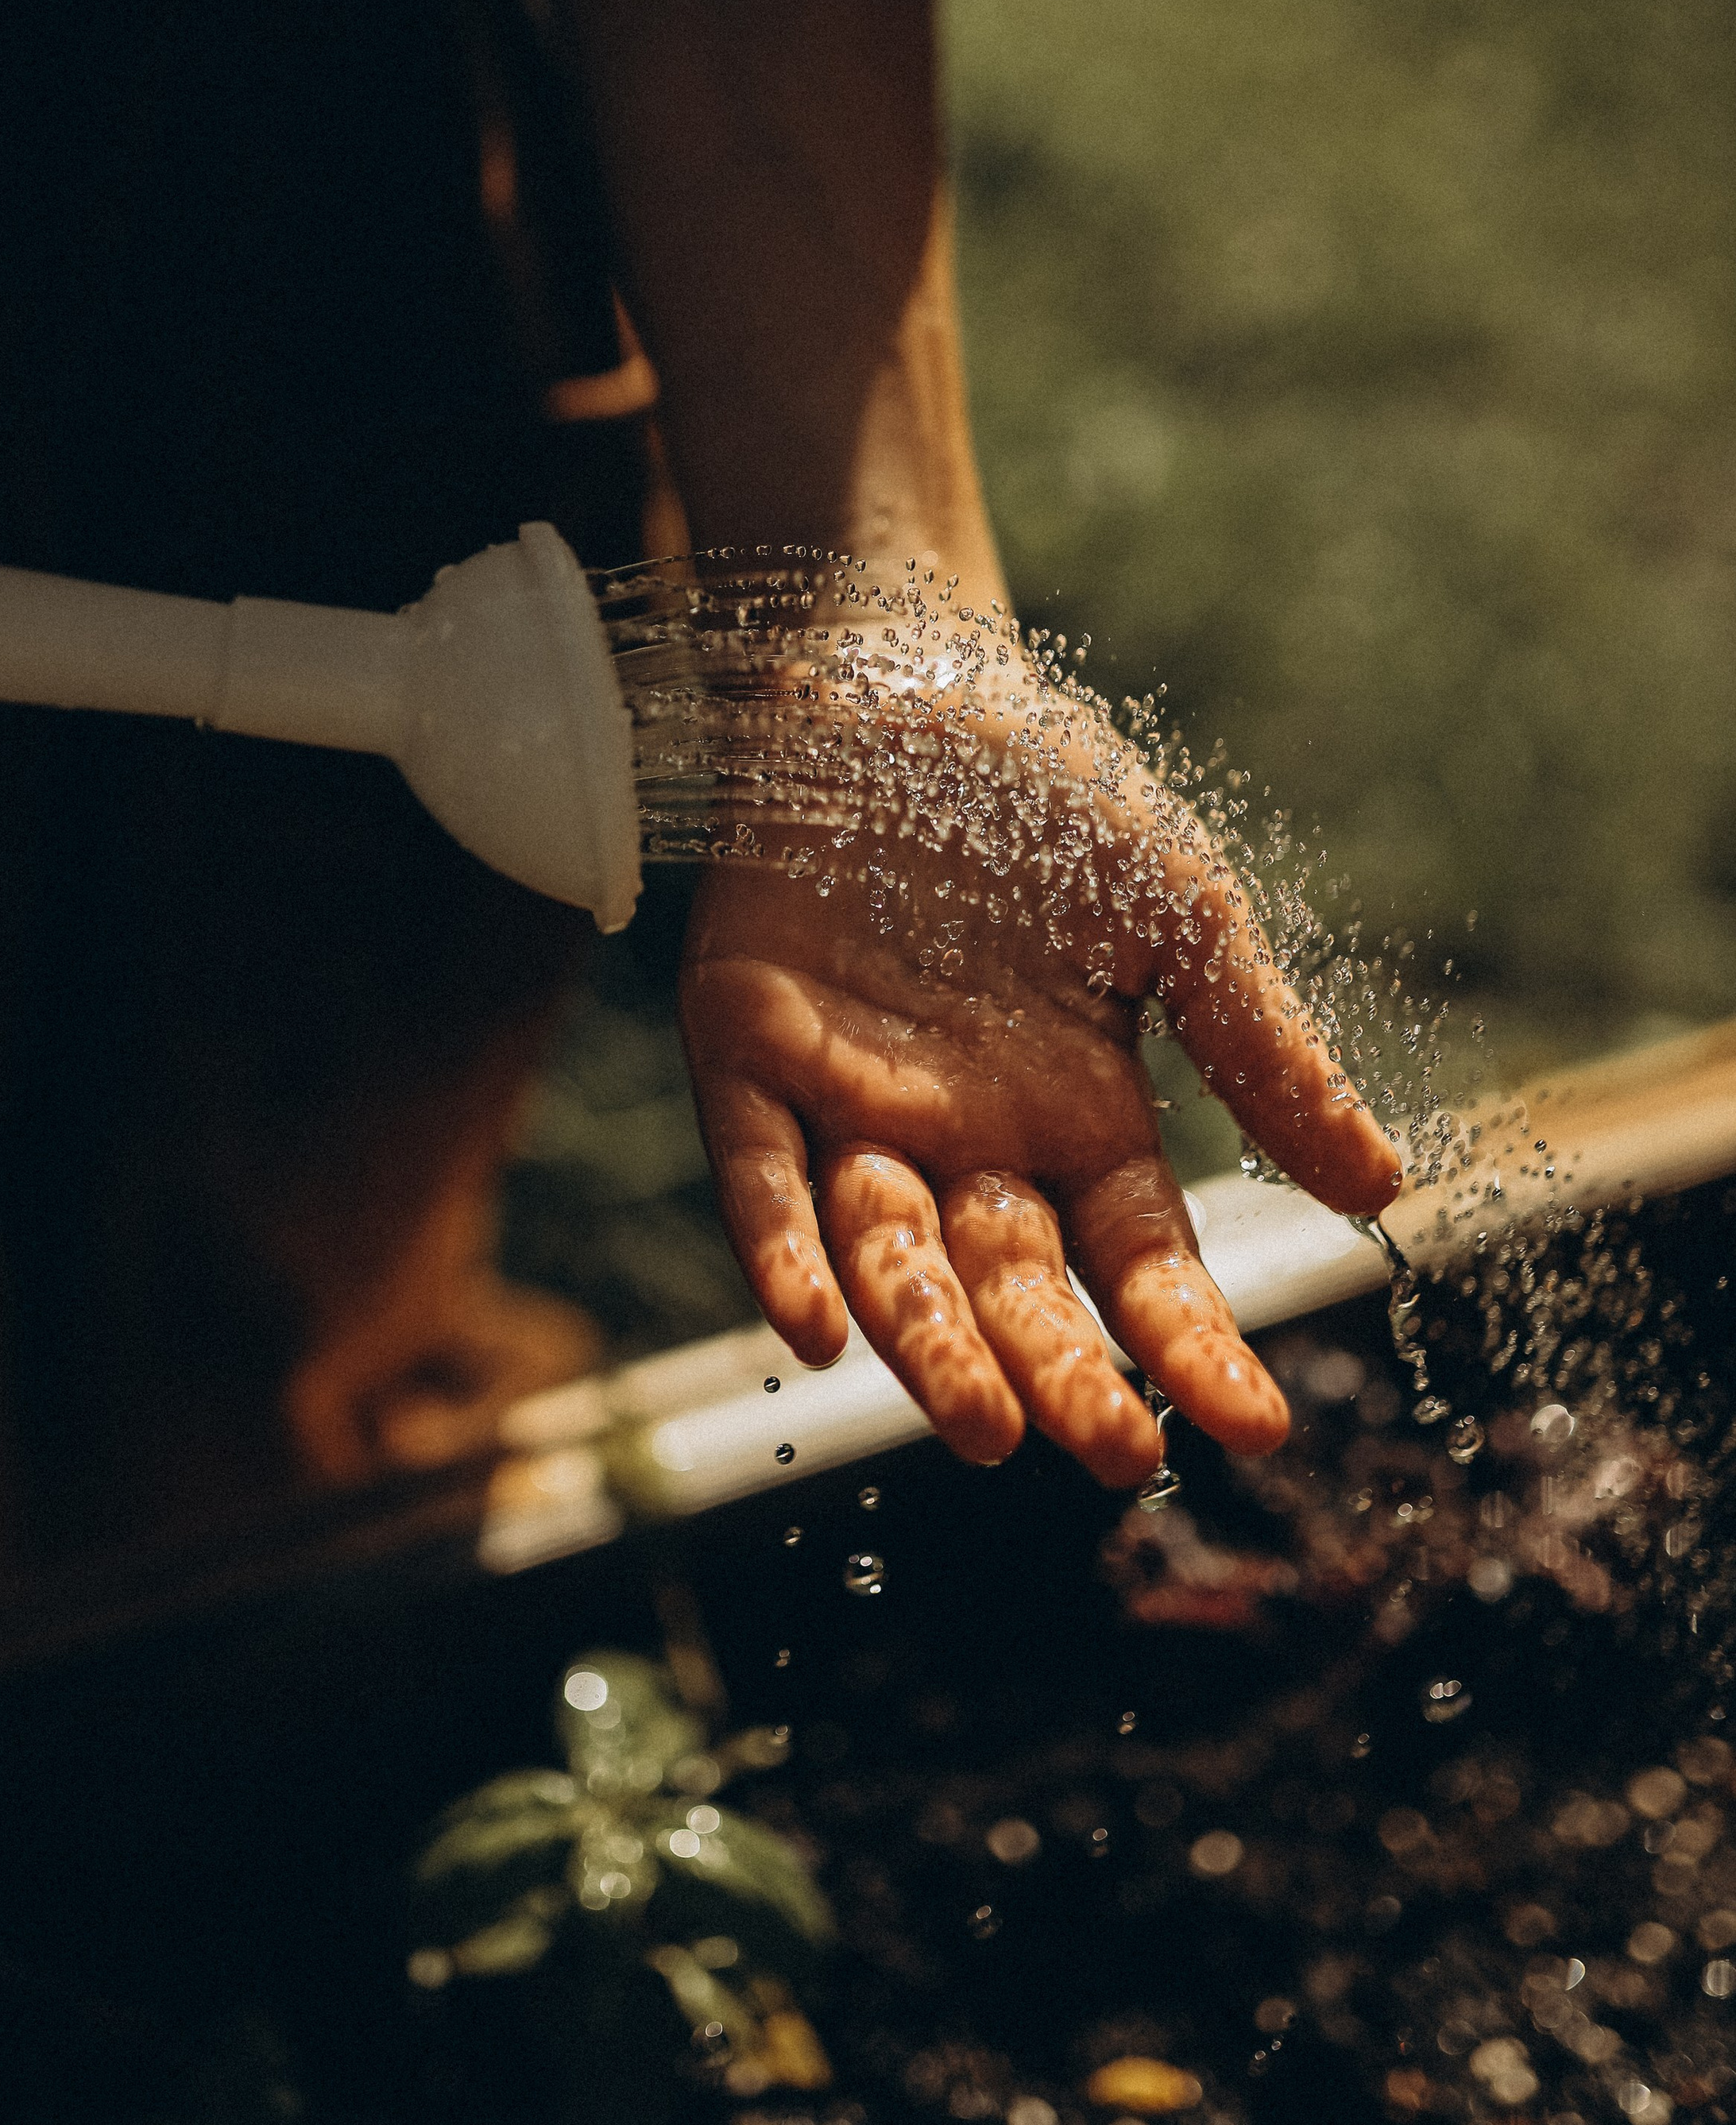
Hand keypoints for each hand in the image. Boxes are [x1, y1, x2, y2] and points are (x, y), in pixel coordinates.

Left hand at [677, 690, 1401, 1488]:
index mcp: (1077, 1118)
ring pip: (888, 1255)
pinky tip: (814, 1334)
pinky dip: (781, 1252)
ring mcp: (850, 1101)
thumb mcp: (1185, 918)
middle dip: (1062, 1374)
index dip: (1193, 1345)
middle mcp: (963, 1139)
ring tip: (983, 1429)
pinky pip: (756, 1173)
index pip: (1141, 1265)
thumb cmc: (1052, 791)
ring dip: (930, 1344)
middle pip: (1015, 1286)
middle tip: (1111, 1455)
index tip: (1255, 1428)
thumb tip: (1381, 1193)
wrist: (907, 669)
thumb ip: (1266, 1053)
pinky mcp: (745, 1045)